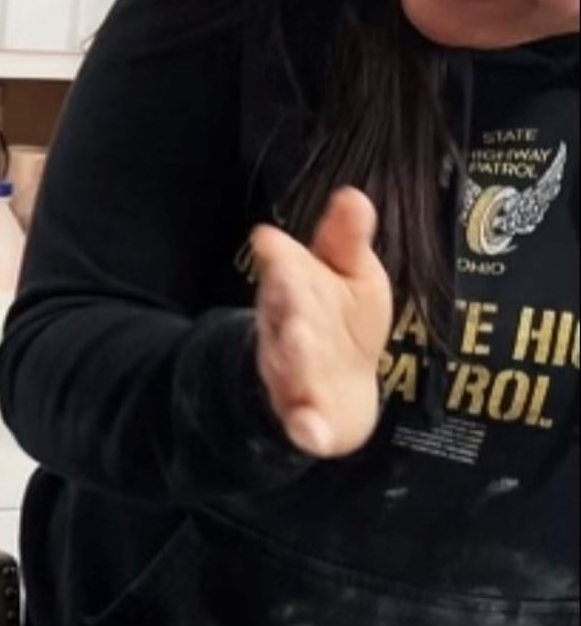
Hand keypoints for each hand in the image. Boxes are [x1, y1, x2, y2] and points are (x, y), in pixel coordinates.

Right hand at [252, 187, 392, 457]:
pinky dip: (304, 429)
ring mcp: (292, 375)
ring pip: (289, 367)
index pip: (284, 273)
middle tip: (294, 291)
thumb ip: (346, 240)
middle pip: (286, 319)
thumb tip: (352, 192)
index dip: (280, 260)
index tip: (273, 243)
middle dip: (289, 306)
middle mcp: (287, 332)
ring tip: (302, 341)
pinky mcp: (305, 415)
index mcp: (293, 293)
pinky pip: (301, 424)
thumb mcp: (349, 275)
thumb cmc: (343, 323)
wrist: (340, 392)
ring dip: (294, 356)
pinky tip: (310, 433)